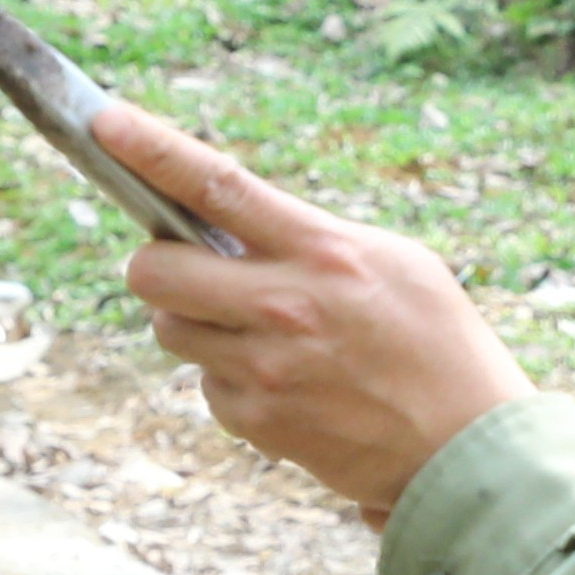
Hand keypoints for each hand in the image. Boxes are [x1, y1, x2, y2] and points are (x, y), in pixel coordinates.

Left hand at [100, 102, 528, 522]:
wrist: (468, 452)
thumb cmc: (440, 345)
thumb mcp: (397, 263)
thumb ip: (313, 238)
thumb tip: (233, 224)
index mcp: (323, 252)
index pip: (220, 185)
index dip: (152, 149)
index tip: (105, 122)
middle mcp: (284, 307)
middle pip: (153, 270)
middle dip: (158, 264)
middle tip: (189, 269)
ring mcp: (265, 370)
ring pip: (171, 330)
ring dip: (196, 324)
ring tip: (261, 334)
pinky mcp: (257, 422)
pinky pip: (207, 386)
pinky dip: (232, 380)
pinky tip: (288, 384)